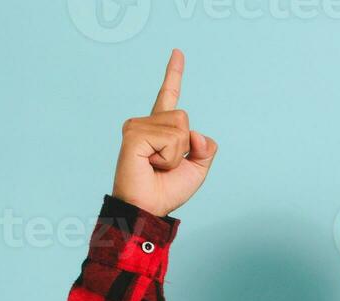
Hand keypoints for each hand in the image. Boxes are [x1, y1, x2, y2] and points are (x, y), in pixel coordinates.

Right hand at [111, 49, 218, 216]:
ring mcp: (137, 126)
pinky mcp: (133, 133)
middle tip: (164, 165)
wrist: (148, 209)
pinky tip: (150, 164)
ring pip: (179, 127)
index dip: (174, 74)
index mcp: (161, 128)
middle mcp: (147, 122)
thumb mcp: (198, 169)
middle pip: (184, 117)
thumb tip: (197, 134)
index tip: (178, 52)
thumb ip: (206, 148)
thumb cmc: (167, 191)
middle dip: (185, 147)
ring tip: (156, 166)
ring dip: (176, 154)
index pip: (169, 95)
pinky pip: (170, 138)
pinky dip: (168, 157)